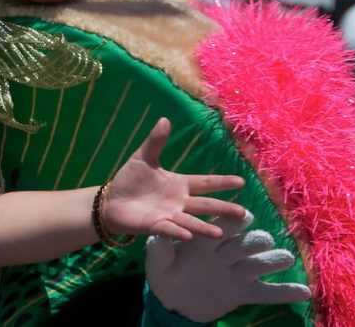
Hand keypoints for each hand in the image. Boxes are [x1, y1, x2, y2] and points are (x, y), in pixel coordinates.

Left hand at [105, 117, 245, 239]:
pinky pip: (168, 229)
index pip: (205, 182)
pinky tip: (188, 235)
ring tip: (219, 233)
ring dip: (204, 227)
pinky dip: (178, 232)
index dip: (222, 182)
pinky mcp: (154, 225)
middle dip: (223, 208)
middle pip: (205, 205)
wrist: (111, 200)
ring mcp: (168, 215)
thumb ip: (156, 141)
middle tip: (243, 213)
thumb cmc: (131, 180)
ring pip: (191, 221)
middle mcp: (179, 202)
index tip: (242, 181)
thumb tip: (165, 119)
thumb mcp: (143, 157)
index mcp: (179, 184)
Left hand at [145, 211, 311, 322]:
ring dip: (273, 260)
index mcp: (205, 241)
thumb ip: (160, 250)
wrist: (175, 303)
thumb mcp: (158, 264)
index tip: (243, 215)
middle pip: (244, 243)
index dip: (232, 221)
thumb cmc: (165, 276)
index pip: (221, 226)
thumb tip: (158, 235)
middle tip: (262, 239)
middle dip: (253, 241)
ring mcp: (237, 273)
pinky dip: (285, 292)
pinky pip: (267, 293)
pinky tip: (303, 292)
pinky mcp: (244, 292)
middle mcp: (225, 253)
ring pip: (259, 264)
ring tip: (285, 259)